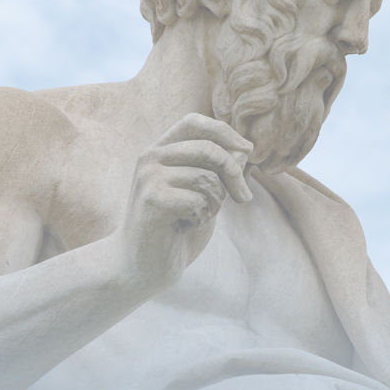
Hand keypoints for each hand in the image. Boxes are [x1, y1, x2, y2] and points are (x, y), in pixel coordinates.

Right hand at [119, 112, 253, 290]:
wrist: (141, 267)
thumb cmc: (175, 229)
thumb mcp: (203, 194)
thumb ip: (219, 171)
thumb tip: (245, 150)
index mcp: (160, 150)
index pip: (194, 122)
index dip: (225, 132)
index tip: (247, 152)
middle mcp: (150, 158)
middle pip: (209, 149)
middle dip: (235, 174)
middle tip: (244, 198)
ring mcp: (148, 177)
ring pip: (207, 178)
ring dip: (215, 203)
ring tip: (197, 217)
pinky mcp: (152, 199)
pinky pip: (198, 200)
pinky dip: (201, 217)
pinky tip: (185, 226)